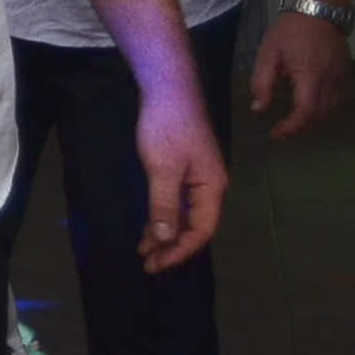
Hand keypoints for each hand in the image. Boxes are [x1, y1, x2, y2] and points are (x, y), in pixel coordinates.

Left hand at [133, 84, 227, 272]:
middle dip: (172, 247)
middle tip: (147, 264)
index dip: (180, 251)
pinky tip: (149, 226)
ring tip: (143, 251)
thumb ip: (165, 205)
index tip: (157, 265)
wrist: (168, 89)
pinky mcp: (184, 168)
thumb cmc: (167, 127)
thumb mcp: (162, 169)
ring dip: (165, 234)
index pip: (202, 231)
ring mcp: (198, 177)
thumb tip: (167, 239)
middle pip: (195, 226)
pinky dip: (163, 216)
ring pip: (184, 215)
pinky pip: (176, 202)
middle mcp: (210, 186)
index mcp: (212, 188)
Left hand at [250, 10, 350, 138]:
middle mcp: (331, 80)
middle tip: (281, 132)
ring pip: (332, 110)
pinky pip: (338, 100)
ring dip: (313, 122)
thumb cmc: (290, 31)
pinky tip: (310, 110)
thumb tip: (258, 109)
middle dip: (300, 129)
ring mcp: (341, 77)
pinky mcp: (345, 73)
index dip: (291, 128)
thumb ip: (262, 83)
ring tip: (293, 124)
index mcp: (310, 76)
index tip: (275, 134)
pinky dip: (324, 111)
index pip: (305, 113)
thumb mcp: (267, 55)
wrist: (318, 10)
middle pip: (320, 116)